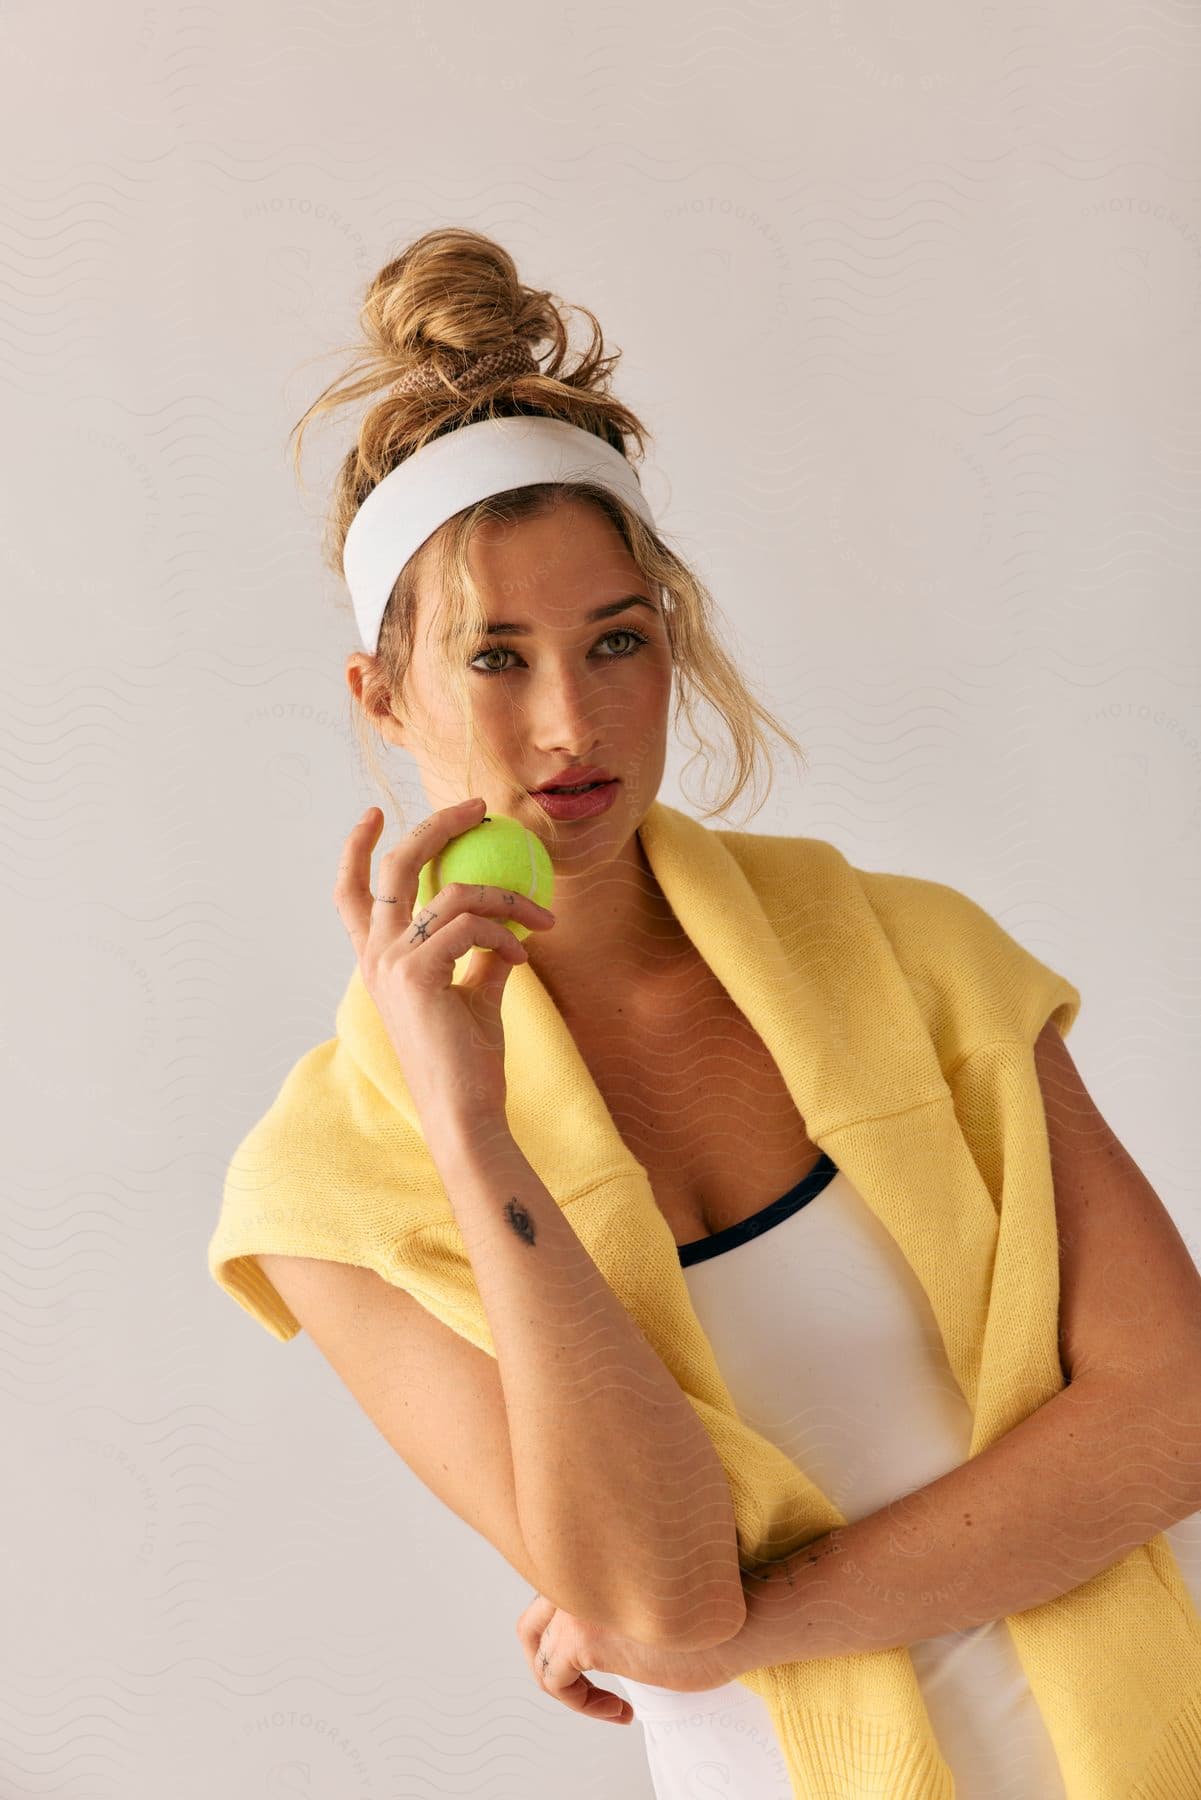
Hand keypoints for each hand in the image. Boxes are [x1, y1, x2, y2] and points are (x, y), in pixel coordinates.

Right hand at [333, 798, 556, 1124]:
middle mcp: (376, 955)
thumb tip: (508, 921)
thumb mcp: (475, 994)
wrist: (465, 1110)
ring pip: (453, 893)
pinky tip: (526, 952)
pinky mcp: (418, 973)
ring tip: (541, 919)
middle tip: (479, 808)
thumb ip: (482, 954)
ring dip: (507, 897)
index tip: (375, 814)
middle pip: (396, 866)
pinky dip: (507, 931)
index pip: (352, 891)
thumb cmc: (469, 1059)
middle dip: (437, 825)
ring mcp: (392, 962)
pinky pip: (472, 926)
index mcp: (379, 958)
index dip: (357, 848)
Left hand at [515, 1593, 732, 1726]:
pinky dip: (579, 1703)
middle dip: (548, 1655)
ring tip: (602, 1702)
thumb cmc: (717, 1610)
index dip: (573, 1631)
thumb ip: (624, 1602)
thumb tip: (613, 1631)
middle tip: (578, 1680)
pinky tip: (617, 1710)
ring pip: (538, 1649)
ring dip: (565, 1683)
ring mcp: (578, 1603)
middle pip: (533, 1618)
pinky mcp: (584, 1638)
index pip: (557, 1595)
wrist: (743, 1615)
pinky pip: (555, 1680)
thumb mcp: (660, 1599)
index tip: (609, 1657)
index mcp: (598, 1558)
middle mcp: (580, 1575)